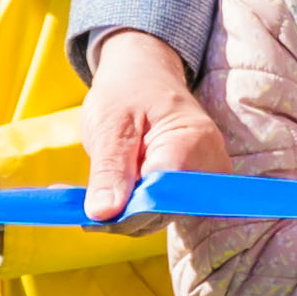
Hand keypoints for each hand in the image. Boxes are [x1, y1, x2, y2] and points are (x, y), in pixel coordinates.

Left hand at [71, 30, 204, 218]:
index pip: (163, 194)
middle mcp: (210, 167)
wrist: (146, 78)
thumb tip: (103, 213)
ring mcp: (205, 181)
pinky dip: (133, 209)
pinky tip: (112, 195)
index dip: (128, 210)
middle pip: (164, 211)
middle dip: (123, 214)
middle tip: (86, 205)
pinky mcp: (192, 192)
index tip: (94, 215)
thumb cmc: (128, 92)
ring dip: (125, 213)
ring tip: (98, 192)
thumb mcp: (109, 123)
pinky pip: (161, 212)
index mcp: (193, 142)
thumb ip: (109, 170)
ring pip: (161, 217)